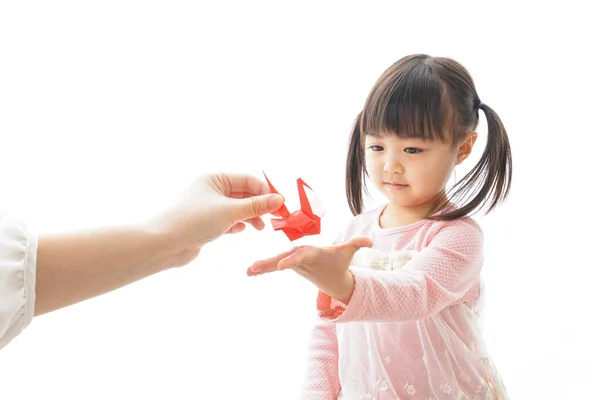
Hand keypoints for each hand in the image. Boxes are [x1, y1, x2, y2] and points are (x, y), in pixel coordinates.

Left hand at [149, 173, 283, 260]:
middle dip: (259, 205)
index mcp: (214, 178)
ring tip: (259, 228)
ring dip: (251, 216)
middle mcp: (211, 189)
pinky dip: (238, 225)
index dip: (266, 192)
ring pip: (238, 208)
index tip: (281, 205)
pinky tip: (241, 231)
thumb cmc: (193, 221)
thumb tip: (279, 200)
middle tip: (274, 219)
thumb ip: (256, 206)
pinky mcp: (207, 223)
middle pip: (244, 194)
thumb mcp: (230, 211)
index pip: (248, 180)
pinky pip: (229, 220)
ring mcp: (209, 207)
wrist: (164, 244)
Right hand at [247, 236, 372, 303]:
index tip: (283, 267)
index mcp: (312, 251)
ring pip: (276, 261)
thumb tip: (370, 241)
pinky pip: (273, 267)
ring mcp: (292, 259)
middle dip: (272, 262)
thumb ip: (356, 245)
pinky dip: (263, 269)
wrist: (333, 267)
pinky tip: (250, 273)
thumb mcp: (348, 253)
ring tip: (249, 271)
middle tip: (257, 267)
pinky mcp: (288, 265)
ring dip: (263, 266)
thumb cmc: (339, 260)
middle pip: (284, 256)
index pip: (301, 254)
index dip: (292, 259)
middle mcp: (300, 253)